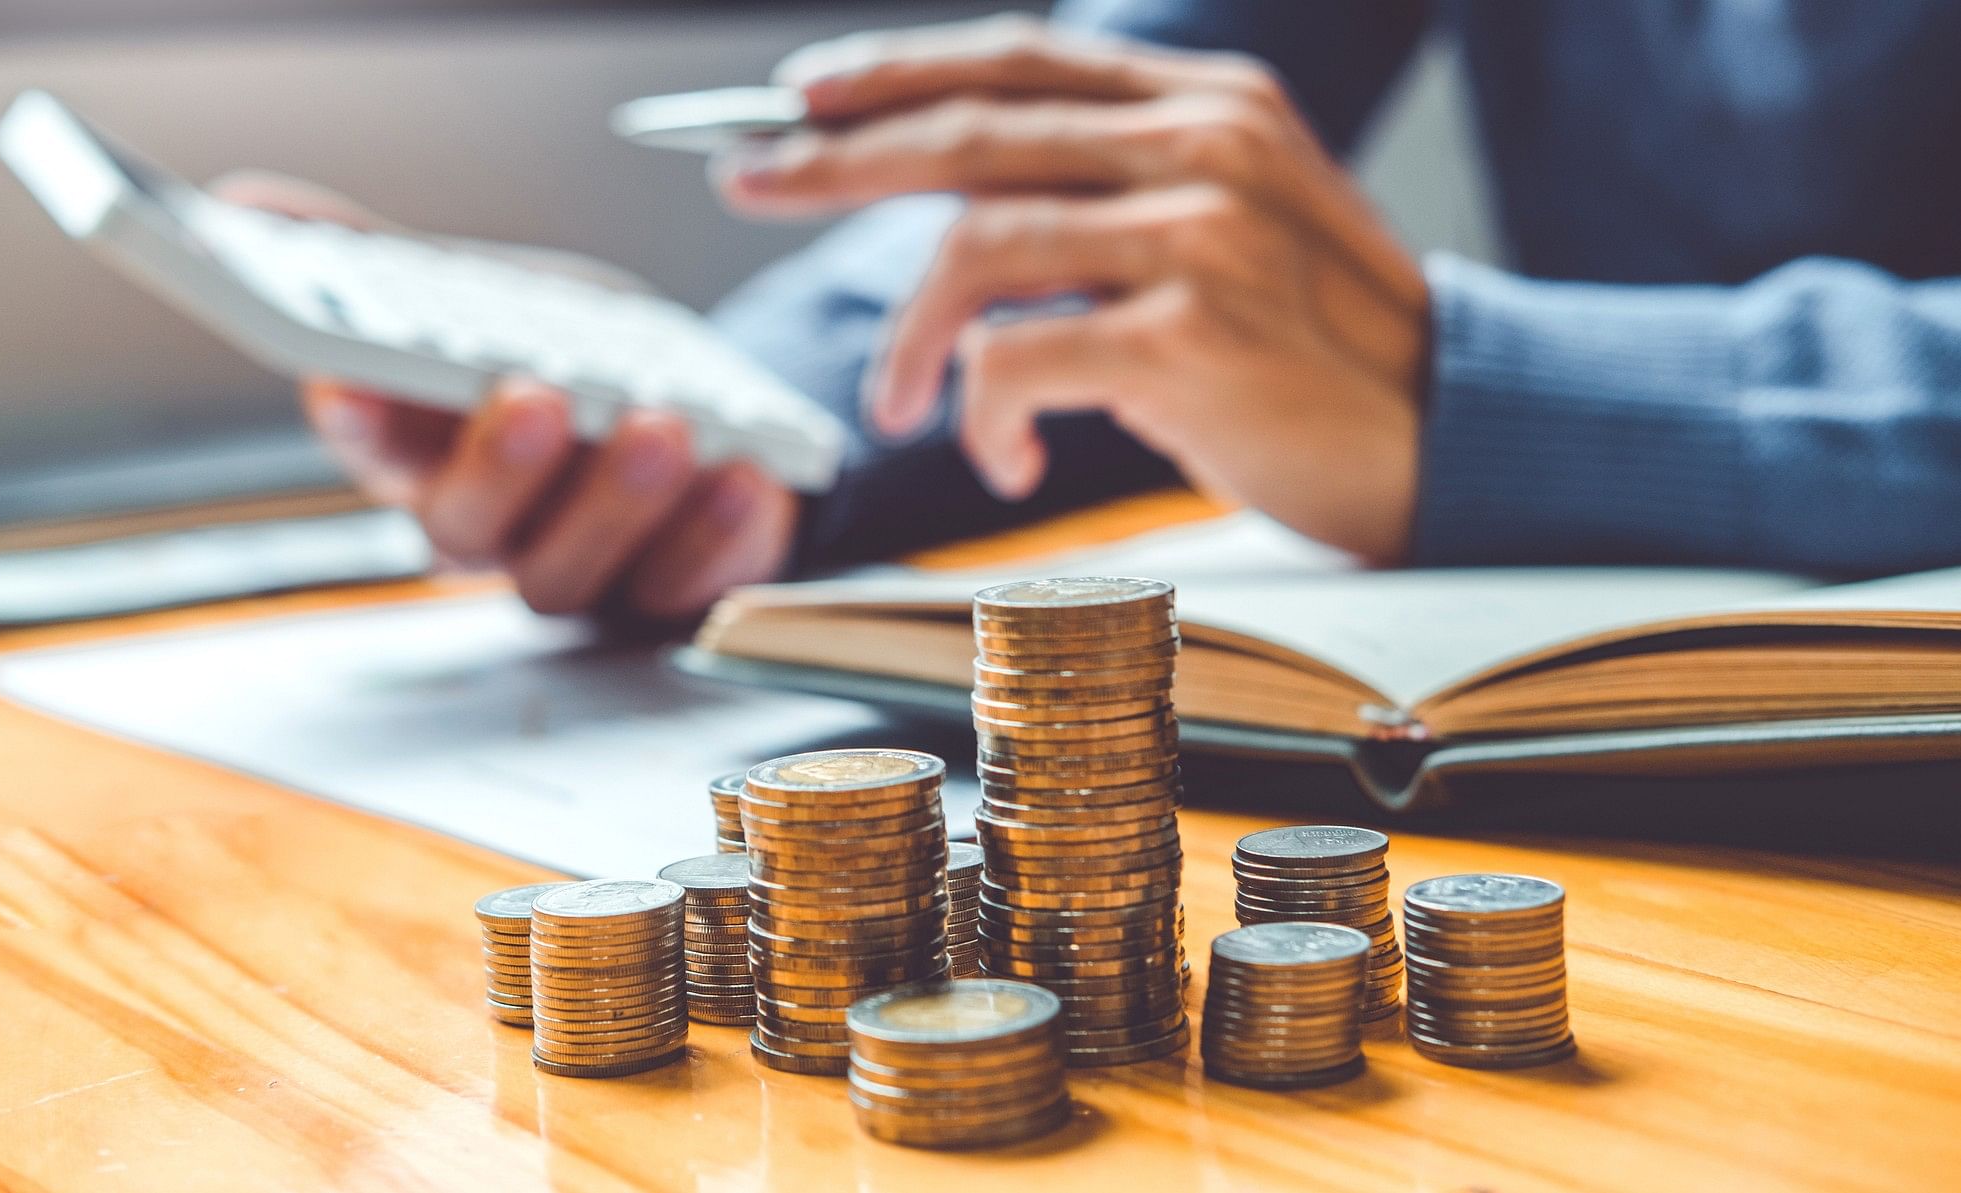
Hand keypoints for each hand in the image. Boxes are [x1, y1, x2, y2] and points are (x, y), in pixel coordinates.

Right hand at [210, 171, 798, 617]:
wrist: (691, 419)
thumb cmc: (560, 363)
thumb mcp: (480, 297)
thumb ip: (378, 262)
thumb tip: (247, 203)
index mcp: (418, 453)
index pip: (363, 441)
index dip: (352, 414)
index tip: (353, 374)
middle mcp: (487, 528)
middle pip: (465, 527)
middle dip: (501, 464)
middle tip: (538, 396)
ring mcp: (576, 569)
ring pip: (571, 569)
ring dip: (617, 499)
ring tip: (663, 425)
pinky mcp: (667, 590)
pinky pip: (684, 584)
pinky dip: (718, 533)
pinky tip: (745, 474)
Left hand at [715, 16, 1427, 562]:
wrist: (1447, 442)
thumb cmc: (1315, 355)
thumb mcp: (1227, 231)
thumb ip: (1114, 195)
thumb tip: (960, 206)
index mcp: (1208, 105)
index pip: (1019, 62)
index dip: (895, 71)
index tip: (800, 96)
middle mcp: (1205, 144)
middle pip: (969, 130)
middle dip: (835, 158)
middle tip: (750, 181)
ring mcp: (1201, 234)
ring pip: (975, 245)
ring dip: (912, 336)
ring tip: (900, 402)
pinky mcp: (1191, 336)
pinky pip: (1016, 357)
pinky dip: (981, 414)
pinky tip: (1001, 460)